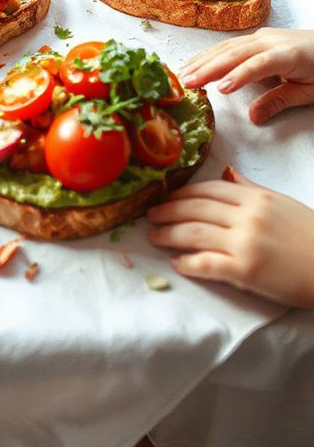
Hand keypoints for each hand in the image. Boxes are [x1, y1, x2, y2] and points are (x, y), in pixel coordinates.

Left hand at [147, 167, 313, 307]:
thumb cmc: (308, 236)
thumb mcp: (280, 203)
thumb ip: (250, 189)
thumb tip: (227, 174)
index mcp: (255, 197)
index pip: (207, 190)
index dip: (181, 193)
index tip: (165, 197)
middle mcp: (247, 216)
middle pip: (194, 208)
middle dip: (167, 211)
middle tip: (149, 215)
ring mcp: (245, 243)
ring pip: (194, 233)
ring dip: (169, 234)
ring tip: (154, 236)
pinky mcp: (246, 271)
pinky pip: (207, 263)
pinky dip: (188, 263)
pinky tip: (177, 263)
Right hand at [181, 29, 313, 123]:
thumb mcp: (309, 91)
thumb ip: (280, 101)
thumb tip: (253, 116)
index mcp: (287, 54)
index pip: (258, 64)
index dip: (237, 76)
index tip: (219, 90)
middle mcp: (270, 40)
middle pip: (235, 53)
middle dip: (209, 68)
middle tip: (186, 83)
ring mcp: (261, 36)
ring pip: (227, 47)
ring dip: (203, 60)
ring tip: (182, 75)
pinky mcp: (256, 37)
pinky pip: (229, 44)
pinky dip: (210, 54)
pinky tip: (196, 62)